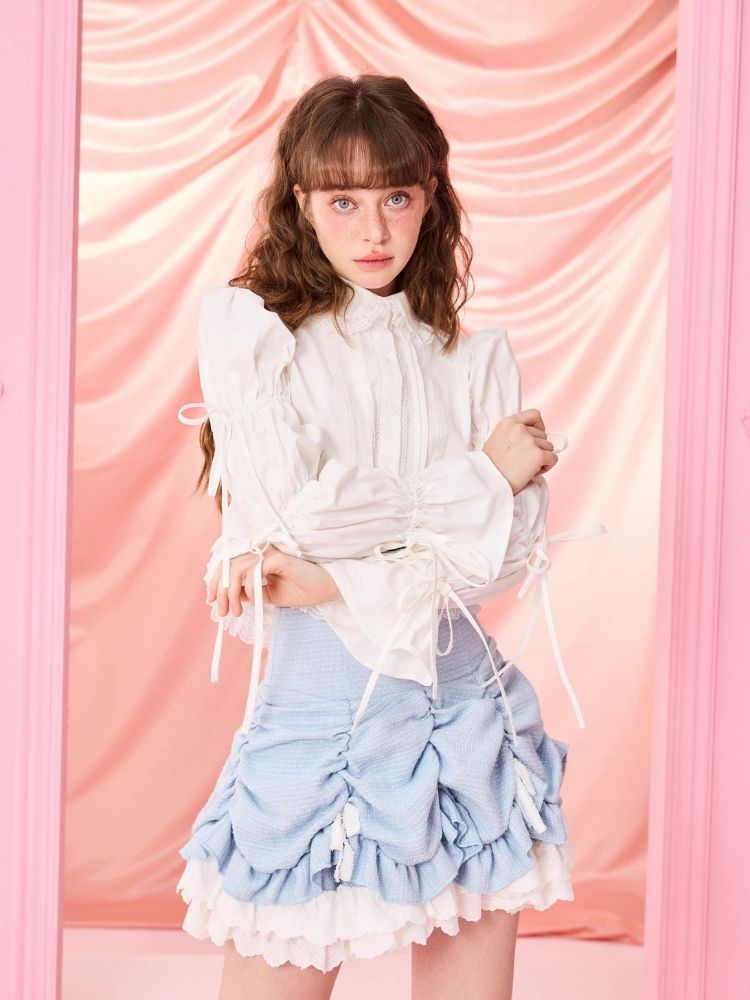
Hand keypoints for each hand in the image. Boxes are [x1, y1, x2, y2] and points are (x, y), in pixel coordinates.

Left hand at [207, 545, 340, 616]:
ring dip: (231, 591)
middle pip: (227, 565)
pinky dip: (249, 587)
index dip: (214, 581)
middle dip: (219, 590)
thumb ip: (248, 593)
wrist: (325, 590)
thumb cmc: (300, 590)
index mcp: (255, 560)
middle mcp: (259, 552)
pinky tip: (253, 601)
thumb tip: (229, 595)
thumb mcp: (267, 596)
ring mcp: (268, 553)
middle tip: (221, 611)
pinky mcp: (278, 557)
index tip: (211, 601)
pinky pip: (254, 570)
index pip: (227, 565)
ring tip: (236, 612)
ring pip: (237, 568)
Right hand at [482, 407, 557, 494]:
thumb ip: (513, 433)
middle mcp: (520, 428)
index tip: (536, 436)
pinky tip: (533, 473)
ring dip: (542, 458)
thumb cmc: (491, 466)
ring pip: (549, 447)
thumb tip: (534, 437)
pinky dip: (547, 466)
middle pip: (543, 434)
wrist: (488, 482)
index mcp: (508, 423)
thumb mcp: (497, 439)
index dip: (539, 426)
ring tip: (527, 468)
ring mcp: (530, 441)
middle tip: (526, 461)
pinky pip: (553, 458)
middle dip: (538, 447)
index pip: (534, 414)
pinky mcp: (538, 455)